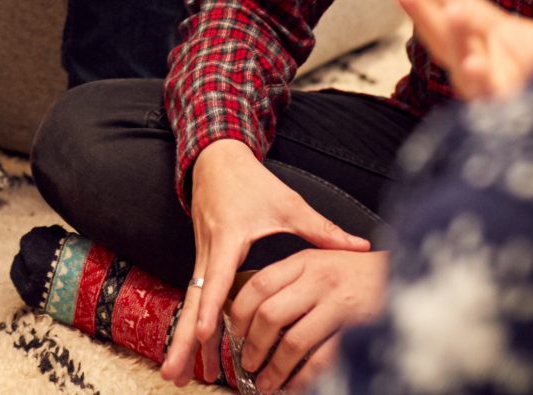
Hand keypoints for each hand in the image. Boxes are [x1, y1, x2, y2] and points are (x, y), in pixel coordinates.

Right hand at [163, 139, 371, 383]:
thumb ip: (321, 229)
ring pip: (191, 306)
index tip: (206, 334)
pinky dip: (192, 327)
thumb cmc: (251, 182)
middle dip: (184, 340)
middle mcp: (209, 253)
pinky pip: (197, 300)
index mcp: (228, 239)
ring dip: (182, 341)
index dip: (212, 308)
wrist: (216, 160)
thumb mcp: (288, 203)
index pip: (217, 279)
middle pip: (194, 303)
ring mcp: (202, 259)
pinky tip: (193, 353)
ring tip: (175, 375)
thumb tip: (359, 247)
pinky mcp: (203, 263)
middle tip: (173, 373)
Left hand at [224, 249, 385, 387]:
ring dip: (274, 368)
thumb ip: (294, 277)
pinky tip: (295, 386)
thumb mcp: (323, 259)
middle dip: (253, 345)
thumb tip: (257, 307)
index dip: (240, 314)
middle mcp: (319, 279)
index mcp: (305, 261)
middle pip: (270, 314)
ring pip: (293, 341)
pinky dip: (304, 378)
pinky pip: (322, 359)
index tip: (235, 333)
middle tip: (248, 363)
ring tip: (265, 383)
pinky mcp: (357, 327)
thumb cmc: (361, 270)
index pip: (258, 285)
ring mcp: (339, 304)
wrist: (408, 271)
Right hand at [388, 0, 532, 100]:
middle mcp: (498, 66)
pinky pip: (492, 101)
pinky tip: (479, 61)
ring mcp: (505, 94)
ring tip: (447, 8)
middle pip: (447, 31)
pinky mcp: (518, 119)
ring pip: (463, 64)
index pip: (457, 4)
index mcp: (509, 41)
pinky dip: (483, 82)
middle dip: (421, 7)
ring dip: (450, 37)